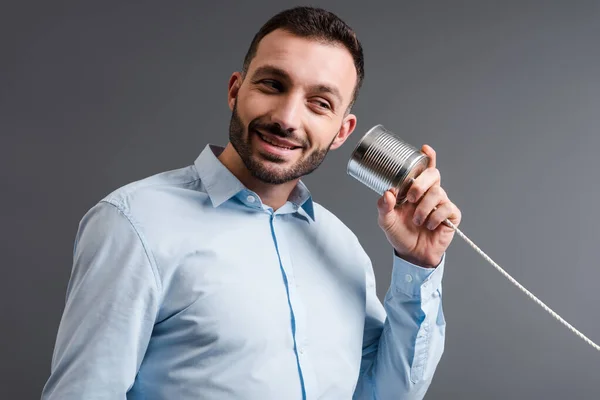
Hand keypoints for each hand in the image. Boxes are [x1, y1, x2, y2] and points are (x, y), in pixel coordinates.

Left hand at [376, 145, 460, 267]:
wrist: (412, 254)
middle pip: (433, 175)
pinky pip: (446, 208)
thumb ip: (384, 206)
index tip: (425, 148)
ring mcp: (441, 203)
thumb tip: (387, 192)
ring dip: (424, 208)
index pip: (423, 169)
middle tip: (410, 198)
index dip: (427, 157)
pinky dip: (435, 218)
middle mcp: (429, 193)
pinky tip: (430, 226)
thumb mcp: (386, 220)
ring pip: (437, 193)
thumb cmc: (400, 234)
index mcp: (414, 190)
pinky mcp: (451, 215)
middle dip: (421, 184)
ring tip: (417, 221)